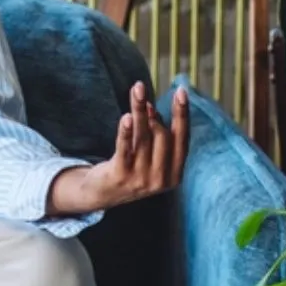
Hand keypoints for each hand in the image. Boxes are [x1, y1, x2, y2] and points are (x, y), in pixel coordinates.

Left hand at [47, 83, 188, 215]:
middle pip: (162, 136)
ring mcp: (141, 179)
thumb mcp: (149, 156)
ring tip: (137, 91)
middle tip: (142, 98)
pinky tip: (127, 117)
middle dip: (153, 114)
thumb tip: (150, 107)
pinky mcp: (120, 176)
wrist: (103, 194)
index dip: (182, 114)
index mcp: (174, 174)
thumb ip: (155, 135)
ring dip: (140, 112)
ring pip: (143, 137)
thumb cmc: (131, 168)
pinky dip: (126, 132)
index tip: (181, 91)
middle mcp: (161, 178)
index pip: (182, 139)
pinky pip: (125, 148)